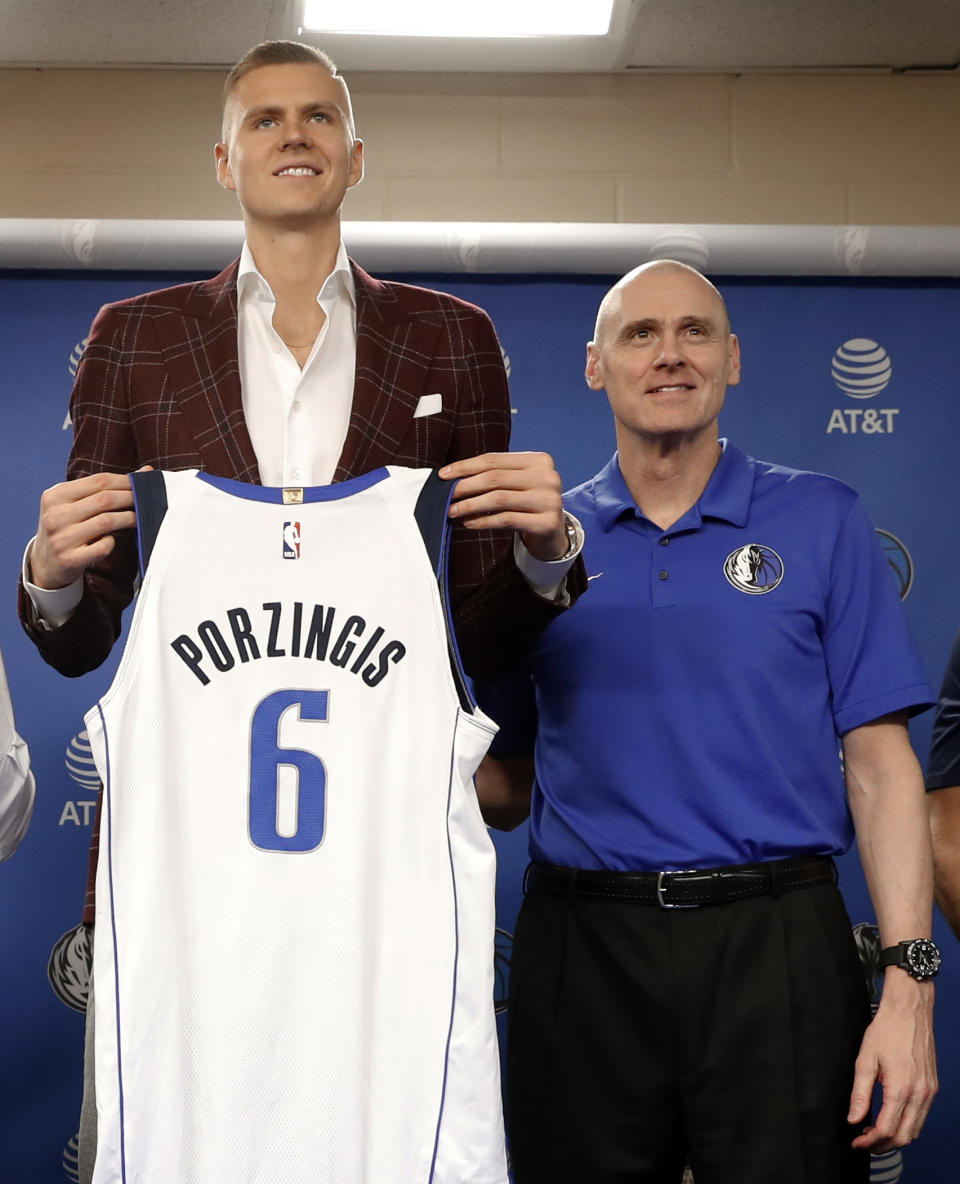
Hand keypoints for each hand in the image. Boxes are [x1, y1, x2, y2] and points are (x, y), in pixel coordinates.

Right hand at [29, 471, 144, 589]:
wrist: (44, 563)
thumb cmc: (66, 527)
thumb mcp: (74, 504)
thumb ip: (103, 488)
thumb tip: (145, 472)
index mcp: (55, 496)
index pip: (98, 481)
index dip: (125, 481)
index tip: (142, 483)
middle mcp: (55, 515)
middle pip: (105, 499)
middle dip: (131, 498)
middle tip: (145, 501)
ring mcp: (61, 538)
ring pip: (106, 521)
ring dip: (129, 518)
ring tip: (137, 518)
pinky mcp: (70, 559)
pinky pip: (103, 546)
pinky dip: (112, 542)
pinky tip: (110, 540)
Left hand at [439, 452, 566, 560]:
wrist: (551, 532)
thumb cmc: (527, 504)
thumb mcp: (514, 484)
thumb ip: (492, 476)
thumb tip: (453, 478)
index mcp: (539, 461)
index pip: (494, 460)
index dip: (465, 466)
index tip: (444, 475)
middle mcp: (548, 477)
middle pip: (495, 478)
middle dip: (465, 487)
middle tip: (445, 495)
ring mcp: (550, 500)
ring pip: (499, 499)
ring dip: (470, 505)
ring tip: (453, 511)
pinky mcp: (547, 523)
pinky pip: (507, 519)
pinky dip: (484, 521)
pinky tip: (469, 523)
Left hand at [847, 976, 936, 1151]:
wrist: (909, 1011)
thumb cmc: (887, 1030)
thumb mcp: (865, 1059)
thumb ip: (859, 1092)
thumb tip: (854, 1118)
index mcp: (901, 1089)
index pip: (886, 1130)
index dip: (869, 1142)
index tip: (856, 1142)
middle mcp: (919, 1094)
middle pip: (903, 1137)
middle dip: (882, 1146)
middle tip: (864, 1143)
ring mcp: (929, 1092)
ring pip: (915, 1130)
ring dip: (895, 1138)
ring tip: (874, 1133)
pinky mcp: (932, 1088)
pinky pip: (921, 1117)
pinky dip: (906, 1125)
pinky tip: (890, 1118)